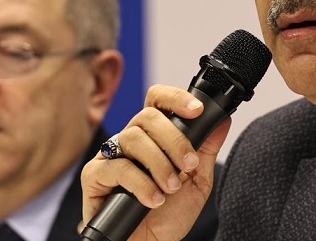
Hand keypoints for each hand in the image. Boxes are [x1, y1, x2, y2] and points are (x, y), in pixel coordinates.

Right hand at [81, 84, 230, 240]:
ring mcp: (110, 157)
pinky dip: (140, 184)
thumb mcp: (196, 182)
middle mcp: (130, 141)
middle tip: (188, 165)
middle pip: (147, 116)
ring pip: (133, 138)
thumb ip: (206, 150)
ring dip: (159, 164)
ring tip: (171, 188)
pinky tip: (153, 200)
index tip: (197, 110)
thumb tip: (221, 120)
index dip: (176, 98)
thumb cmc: (168, 217)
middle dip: (174, 140)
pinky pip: (116, 167)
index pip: (158, 100)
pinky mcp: (94, 177)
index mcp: (153, 136)